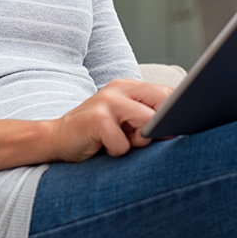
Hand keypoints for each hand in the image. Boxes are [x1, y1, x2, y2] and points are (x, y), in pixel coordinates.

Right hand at [50, 79, 173, 161]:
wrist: (57, 138)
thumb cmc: (97, 133)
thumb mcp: (125, 121)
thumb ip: (148, 119)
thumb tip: (179, 128)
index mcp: (129, 86)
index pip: (167, 92)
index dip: (176, 112)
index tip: (176, 128)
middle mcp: (119, 88)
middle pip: (162, 102)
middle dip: (158, 126)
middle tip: (139, 138)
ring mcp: (107, 101)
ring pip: (146, 123)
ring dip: (137, 141)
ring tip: (119, 141)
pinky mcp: (96, 119)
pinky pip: (123, 144)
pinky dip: (117, 152)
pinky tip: (102, 146)